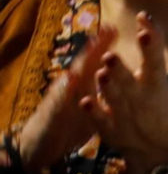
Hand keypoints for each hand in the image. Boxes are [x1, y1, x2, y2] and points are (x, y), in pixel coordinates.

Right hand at [14, 27, 116, 169]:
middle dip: (98, 47)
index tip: (121, 30)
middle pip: (86, 64)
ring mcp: (61, 97)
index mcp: (84, 85)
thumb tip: (120, 80)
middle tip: (110, 29)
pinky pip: (61, 99)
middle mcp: (71, 86)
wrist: (41, 144)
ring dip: (84, 62)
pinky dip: (67, 88)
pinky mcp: (53, 112)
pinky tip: (73, 77)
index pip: (97, 64)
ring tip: (95, 46)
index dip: (108, 48)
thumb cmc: (69, 123)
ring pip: (73, 77)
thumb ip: (103, 92)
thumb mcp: (92, 107)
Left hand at [82, 12, 167, 173]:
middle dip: (121, 70)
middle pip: (130, 81)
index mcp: (155, 82)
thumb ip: (152, 49)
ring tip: (102, 74)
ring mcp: (126, 113)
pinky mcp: (112, 128)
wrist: (156, 147)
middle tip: (112, 56)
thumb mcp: (157, 77)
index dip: (151, 42)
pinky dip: (94, 112)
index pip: (154, 60)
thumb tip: (144, 15)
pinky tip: (87, 102)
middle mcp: (142, 97)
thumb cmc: (155, 104)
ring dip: (109, 87)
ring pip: (115, 98)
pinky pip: (102, 119)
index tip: (144, 21)